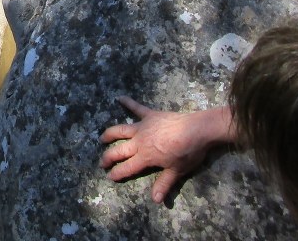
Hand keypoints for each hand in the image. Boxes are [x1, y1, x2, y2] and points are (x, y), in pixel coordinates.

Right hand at [99, 97, 233, 203]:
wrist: (196, 130)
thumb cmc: (188, 153)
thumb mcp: (177, 171)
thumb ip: (164, 184)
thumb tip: (155, 200)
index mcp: (145, 157)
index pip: (127, 167)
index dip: (117, 173)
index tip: (109, 176)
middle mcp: (139, 142)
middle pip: (119, 150)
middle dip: (108, 157)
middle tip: (101, 162)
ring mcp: (143, 126)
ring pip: (121, 130)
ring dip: (110, 134)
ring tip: (102, 138)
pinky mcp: (150, 115)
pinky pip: (137, 108)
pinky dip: (128, 102)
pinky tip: (120, 97)